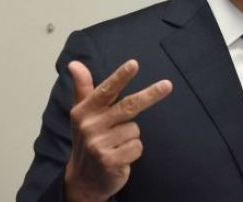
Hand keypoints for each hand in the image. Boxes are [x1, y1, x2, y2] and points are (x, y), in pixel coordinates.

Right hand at [64, 60, 172, 201]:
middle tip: (168, 85)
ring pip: (135, 129)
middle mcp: (89, 126)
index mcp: (84, 111)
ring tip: (117, 144)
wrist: (84, 179)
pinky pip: (137, 146)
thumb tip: (74, 63)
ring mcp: (98, 144)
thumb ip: (83, 88)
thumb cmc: (88, 140)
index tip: (134, 64)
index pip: (106, 90)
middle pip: (129, 106)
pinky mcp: (109, 160)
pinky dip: (134, 151)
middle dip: (151, 94)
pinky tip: (121, 156)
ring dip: (131, 136)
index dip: (120, 77)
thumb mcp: (82, 113)